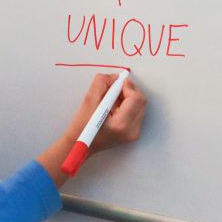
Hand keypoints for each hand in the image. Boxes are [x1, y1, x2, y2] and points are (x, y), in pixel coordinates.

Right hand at [37, 72, 146, 186]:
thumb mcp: (89, 100)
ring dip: (128, 97)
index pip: (135, 98)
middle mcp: (131, 131)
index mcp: (120, 125)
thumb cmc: (82, 126)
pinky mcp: (133, 132)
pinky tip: (115, 108)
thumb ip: (102, 83)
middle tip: (113, 90)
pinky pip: (137, 111)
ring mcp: (134, 133)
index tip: (117, 82)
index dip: (127, 86)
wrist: (80, 144)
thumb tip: (115, 77)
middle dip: (128, 90)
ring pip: (140, 105)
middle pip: (141, 101)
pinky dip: (128, 105)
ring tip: (112, 101)